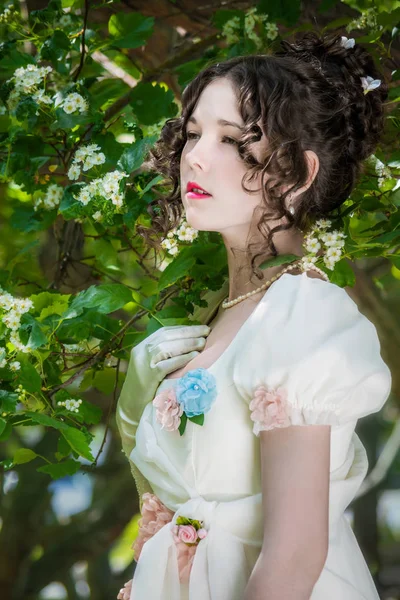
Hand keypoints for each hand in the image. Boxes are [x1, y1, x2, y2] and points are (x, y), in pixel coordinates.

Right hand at [116, 324, 210, 456]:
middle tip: (207, 331)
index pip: (164, 331)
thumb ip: (164, 354)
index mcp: (142, 346)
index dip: (183, 328)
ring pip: (167, 348)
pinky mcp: (147, 376)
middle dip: (189, 332)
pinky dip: (182, 359)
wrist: (130, 407)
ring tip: (203, 343)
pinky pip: (167, 364)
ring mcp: (143, 363)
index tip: (200, 328)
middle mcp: (141, 351)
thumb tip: (190, 343)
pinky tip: (194, 356)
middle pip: (167, 336)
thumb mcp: (151, 365)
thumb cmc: (145, 387)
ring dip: (187, 343)